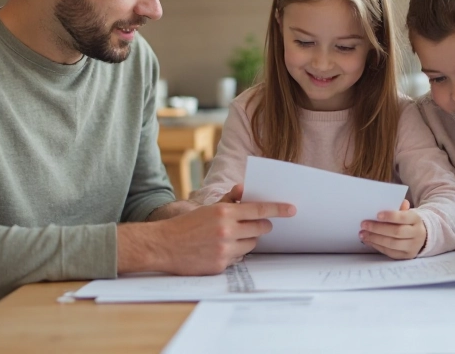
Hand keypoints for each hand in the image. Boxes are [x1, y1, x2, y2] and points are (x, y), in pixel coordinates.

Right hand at [117, 184, 295, 274]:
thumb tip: (244, 189)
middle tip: (257, 225)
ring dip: (247, 241)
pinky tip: (219, 250)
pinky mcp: (221, 265)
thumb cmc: (185, 226)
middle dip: (261, 226)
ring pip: (251, 245)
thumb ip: (228, 200)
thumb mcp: (207, 208)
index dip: (278, 209)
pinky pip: (239, 259)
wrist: (162, 246)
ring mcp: (224, 249)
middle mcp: (226, 231)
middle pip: (260, 229)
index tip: (292, 209)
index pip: (259, 209)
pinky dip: (235, 254)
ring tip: (230, 238)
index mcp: (224, 213)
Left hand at [360, 199, 426, 259]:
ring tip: (363, 234)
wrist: (421, 236)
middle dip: (378, 228)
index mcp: (416, 220)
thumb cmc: (408, 222)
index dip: (390, 216)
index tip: (377, 215)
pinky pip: (389, 252)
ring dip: (375, 239)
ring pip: (392, 244)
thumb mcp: (405, 213)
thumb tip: (385, 203)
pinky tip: (368, 240)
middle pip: (396, 232)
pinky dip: (377, 246)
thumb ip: (397, 208)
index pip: (403, 218)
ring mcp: (412, 247)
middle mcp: (417, 234)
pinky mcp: (405, 256)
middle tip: (364, 224)